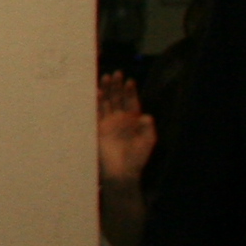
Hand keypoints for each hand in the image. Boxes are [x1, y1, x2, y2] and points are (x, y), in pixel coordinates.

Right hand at [97, 71, 155, 189]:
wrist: (121, 171)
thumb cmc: (137, 157)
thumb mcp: (148, 141)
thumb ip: (148, 127)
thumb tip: (146, 115)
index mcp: (134, 120)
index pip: (131, 102)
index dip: (130, 91)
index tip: (130, 81)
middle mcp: (120, 119)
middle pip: (118, 98)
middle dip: (117, 86)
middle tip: (117, 73)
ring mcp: (109, 123)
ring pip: (107, 102)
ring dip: (106, 90)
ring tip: (106, 77)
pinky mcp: (98, 128)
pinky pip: (96, 112)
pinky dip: (96, 102)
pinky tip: (97, 93)